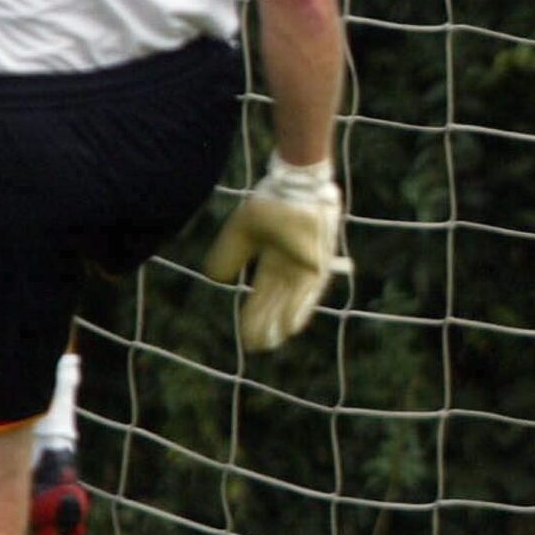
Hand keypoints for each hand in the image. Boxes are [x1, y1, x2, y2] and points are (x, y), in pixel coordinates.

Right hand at [202, 151, 351, 351]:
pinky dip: (301, 309)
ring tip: (271, 342)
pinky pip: (310, 293)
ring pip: (292, 302)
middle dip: (265, 323)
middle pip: (276, 303)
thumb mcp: (241, 233)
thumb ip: (229, 254)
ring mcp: (306, 267)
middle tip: (256, 346)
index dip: (253, 314)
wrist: (294, 189)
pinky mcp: (319, 264)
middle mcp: (291, 268)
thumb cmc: (270, 205)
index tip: (245, 334)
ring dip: (281, 322)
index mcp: (273, 260)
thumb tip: (216, 278)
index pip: (262, 295)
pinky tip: (292, 327)